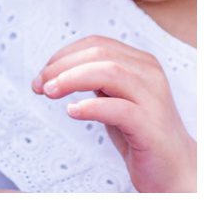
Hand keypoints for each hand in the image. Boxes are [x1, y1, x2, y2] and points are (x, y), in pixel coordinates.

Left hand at [33, 34, 196, 192]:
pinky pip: (119, 108)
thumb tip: (53, 68)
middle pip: (99, 54)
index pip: (95, 44)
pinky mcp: (151, 126)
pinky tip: (73, 111)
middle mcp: (150, 75)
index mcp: (141, 63)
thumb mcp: (114, 96)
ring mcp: (153, 100)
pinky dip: (91, 107)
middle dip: (61, 66)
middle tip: (40, 85)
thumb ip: (93, 77)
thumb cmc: (139, 132)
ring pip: (109, 72)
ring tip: (50, 93)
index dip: (62, 55)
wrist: (174, 169)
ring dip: (71, 79)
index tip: (43, 75)